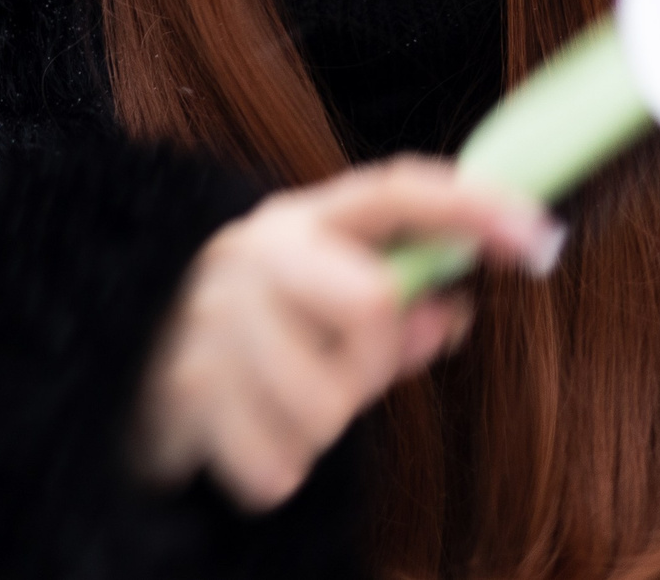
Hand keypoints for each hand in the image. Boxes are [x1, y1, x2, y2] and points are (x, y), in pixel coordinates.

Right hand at [132, 156, 561, 510]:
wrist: (117, 355)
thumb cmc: (256, 327)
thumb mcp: (325, 294)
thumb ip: (399, 300)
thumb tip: (451, 316)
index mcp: (300, 219)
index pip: (398, 193)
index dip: (476, 208)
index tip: (542, 239)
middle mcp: (252, 254)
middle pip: (370, 305)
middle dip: (375, 358)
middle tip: (347, 368)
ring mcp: (210, 323)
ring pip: (326, 405)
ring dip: (321, 424)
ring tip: (282, 401)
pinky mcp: (181, 397)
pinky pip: (279, 466)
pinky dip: (276, 467)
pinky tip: (247, 431)